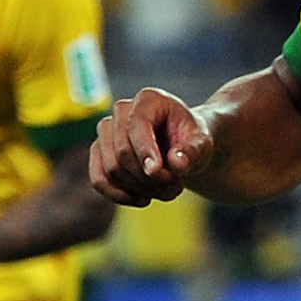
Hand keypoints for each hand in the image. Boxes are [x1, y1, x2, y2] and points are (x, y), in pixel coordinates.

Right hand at [89, 89, 214, 204]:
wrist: (181, 147)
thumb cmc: (191, 141)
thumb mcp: (202, 144)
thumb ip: (193, 152)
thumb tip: (176, 163)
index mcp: (149, 100)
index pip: (137, 126)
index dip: (145, 151)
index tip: (157, 173)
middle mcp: (122, 111)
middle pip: (123, 153)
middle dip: (149, 178)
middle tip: (176, 187)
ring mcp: (106, 131)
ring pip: (111, 170)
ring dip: (139, 189)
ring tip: (167, 192)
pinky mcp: (99, 152)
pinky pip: (98, 180)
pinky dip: (119, 196)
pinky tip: (142, 200)